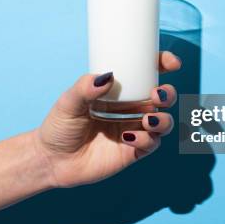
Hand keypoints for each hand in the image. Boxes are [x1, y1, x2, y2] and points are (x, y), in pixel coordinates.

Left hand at [32, 52, 180, 187]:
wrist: (52, 160)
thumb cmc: (59, 126)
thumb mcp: (69, 102)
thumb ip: (85, 88)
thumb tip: (108, 76)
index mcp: (119, 91)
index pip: (146, 74)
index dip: (162, 65)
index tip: (171, 62)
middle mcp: (130, 109)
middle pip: (163, 98)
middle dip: (168, 94)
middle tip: (157, 95)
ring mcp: (133, 130)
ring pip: (163, 122)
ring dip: (163, 119)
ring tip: (147, 120)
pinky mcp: (132, 152)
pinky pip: (151, 144)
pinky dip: (146, 139)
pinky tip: (128, 138)